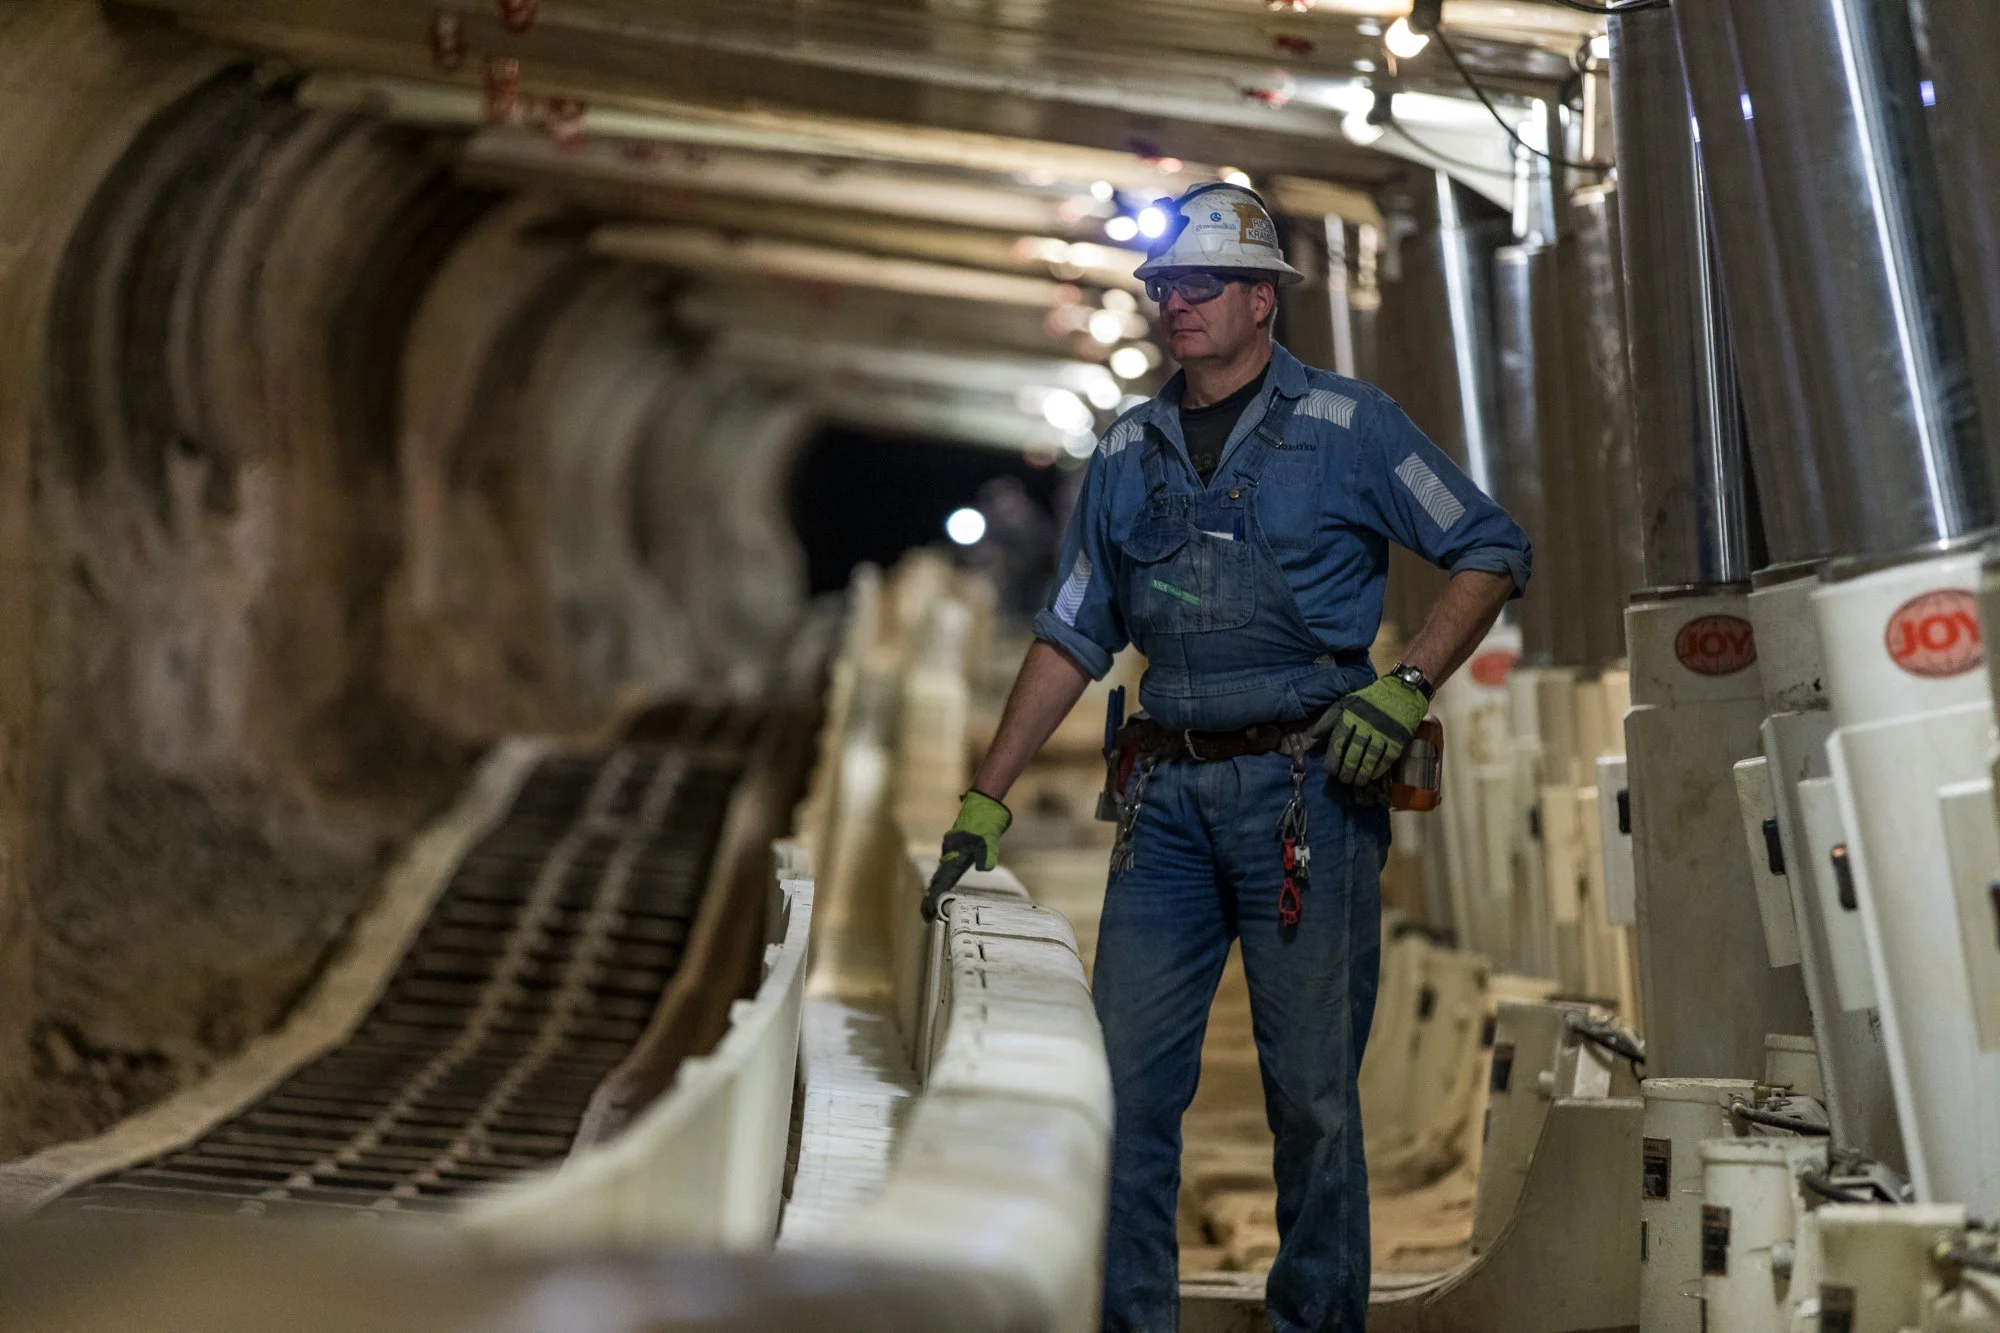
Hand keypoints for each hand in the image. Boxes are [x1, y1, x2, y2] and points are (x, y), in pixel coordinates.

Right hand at [921, 791, 1011, 920]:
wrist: (984, 803)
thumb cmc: (985, 821)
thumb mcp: (989, 838)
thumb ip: (987, 854)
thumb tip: (984, 868)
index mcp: (954, 855)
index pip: (942, 881)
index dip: (934, 898)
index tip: (927, 912)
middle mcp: (950, 853)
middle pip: (938, 879)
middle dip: (931, 897)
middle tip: (926, 914)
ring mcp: (953, 850)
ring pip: (941, 873)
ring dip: (936, 888)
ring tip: (931, 904)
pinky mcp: (958, 847)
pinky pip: (947, 867)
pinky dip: (943, 879)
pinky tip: (944, 883)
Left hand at [1319, 675, 1427, 786]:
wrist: (1401, 691)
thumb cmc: (1369, 699)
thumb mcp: (1345, 703)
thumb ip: (1328, 720)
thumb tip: (1312, 737)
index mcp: (1350, 717)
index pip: (1338, 742)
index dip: (1333, 760)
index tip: (1331, 771)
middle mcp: (1365, 726)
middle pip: (1354, 753)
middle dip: (1347, 769)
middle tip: (1344, 779)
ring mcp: (1382, 733)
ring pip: (1370, 758)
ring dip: (1362, 773)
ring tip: (1357, 782)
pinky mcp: (1398, 739)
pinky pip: (1387, 758)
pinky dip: (1379, 769)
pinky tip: (1373, 775)